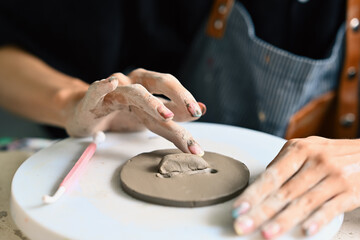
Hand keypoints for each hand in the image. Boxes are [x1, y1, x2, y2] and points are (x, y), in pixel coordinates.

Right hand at [65, 68, 205, 154]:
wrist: (86, 112)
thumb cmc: (119, 113)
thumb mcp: (150, 115)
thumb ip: (174, 113)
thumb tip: (202, 109)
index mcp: (149, 87)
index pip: (173, 93)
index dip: (188, 102)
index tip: (201, 115)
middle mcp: (135, 84)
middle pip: (160, 84)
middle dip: (179, 97)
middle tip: (194, 113)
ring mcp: (114, 90)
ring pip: (134, 91)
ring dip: (150, 102)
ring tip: (166, 115)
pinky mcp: (93, 98)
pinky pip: (96, 90)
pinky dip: (102, 87)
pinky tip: (109, 85)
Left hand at [232, 136, 359, 238]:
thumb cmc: (331, 153)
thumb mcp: (306, 148)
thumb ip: (283, 164)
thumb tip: (260, 183)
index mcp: (299, 150)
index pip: (272, 175)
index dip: (254, 193)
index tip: (239, 208)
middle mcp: (316, 161)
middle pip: (284, 192)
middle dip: (261, 211)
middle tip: (243, 225)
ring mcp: (334, 177)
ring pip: (304, 202)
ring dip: (284, 220)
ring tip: (267, 233)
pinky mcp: (351, 191)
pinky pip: (331, 208)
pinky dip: (318, 220)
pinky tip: (306, 231)